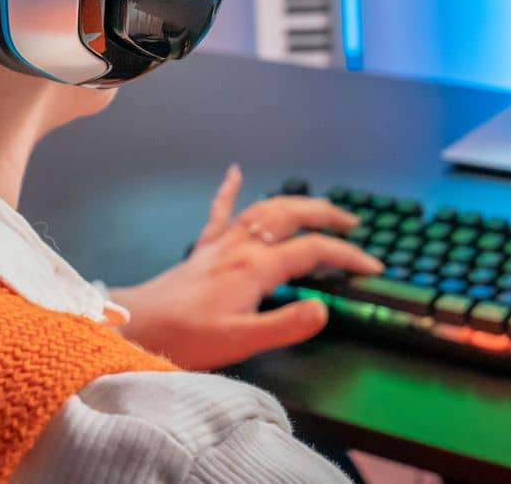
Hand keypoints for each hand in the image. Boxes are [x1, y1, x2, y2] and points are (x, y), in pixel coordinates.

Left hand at [109, 164, 382, 369]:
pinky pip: (219, 211)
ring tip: (319, 205)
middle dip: (326, 216)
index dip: (347, 255)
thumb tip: (325, 309)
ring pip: (265, 209)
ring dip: (296, 202)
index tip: (372, 266)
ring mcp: (222, 243)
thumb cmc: (189, 337)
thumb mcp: (242, 340)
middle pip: (292, 216)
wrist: (137, 325)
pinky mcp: (203, 248)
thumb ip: (286, 324)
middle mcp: (243, 245)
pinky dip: (229, 189)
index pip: (313, 251)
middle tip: (353, 223)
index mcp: (257, 267)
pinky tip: (235, 171)